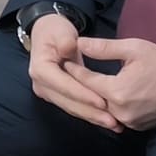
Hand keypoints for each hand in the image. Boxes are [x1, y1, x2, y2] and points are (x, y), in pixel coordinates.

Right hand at [23, 14, 120, 131]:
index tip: (103, 101)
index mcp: (40, 69)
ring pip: (72, 108)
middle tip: (113, 120)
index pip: (64, 85)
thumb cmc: (56, 31)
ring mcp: (48, 92)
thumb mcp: (62, 31)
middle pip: (68, 102)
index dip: (83, 94)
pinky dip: (90, 114)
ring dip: (92, 117)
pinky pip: (74, 107)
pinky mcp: (56, 96)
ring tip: (114, 124)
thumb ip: (66, 41)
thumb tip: (69, 48)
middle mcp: (41, 85)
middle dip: (91, 112)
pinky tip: (106, 120)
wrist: (48, 34)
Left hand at [71, 38, 155, 131]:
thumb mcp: (133, 48)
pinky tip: (104, 96)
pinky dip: (109, 107)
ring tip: (84, 84)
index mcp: (117, 91)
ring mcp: (129, 122)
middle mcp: (120, 111)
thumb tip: (79, 43)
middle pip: (92, 98)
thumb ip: (103, 48)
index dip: (74, 70)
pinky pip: (116, 117)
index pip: (86, 81)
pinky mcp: (138, 127)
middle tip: (68, 73)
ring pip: (103, 109)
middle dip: (80, 85)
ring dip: (94, 98)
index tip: (64, 61)